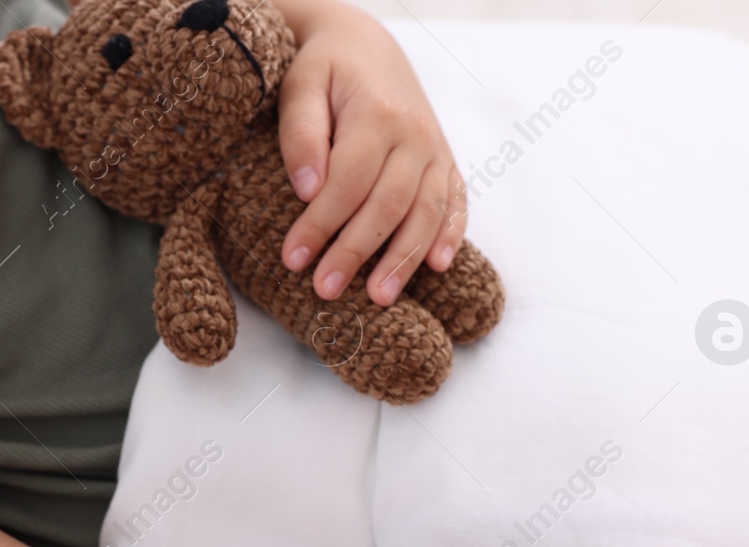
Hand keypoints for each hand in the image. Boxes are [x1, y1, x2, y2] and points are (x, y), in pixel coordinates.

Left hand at [273, 0, 465, 305]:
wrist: (367, 46)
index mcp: (377, 114)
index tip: (292, 259)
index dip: (321, 224)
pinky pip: (456, 202)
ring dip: (403, 259)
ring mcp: (435, 150)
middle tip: (325, 290)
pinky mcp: (445, 162)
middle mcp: (415, 135)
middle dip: (356, 252)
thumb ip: (302, 133)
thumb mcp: (301, 86)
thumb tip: (307, 189)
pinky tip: (437, 267)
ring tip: (378, 298)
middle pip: (388, 205)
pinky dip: (449, 235)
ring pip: (425, 212)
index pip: (348, 181)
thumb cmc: (326, 69)